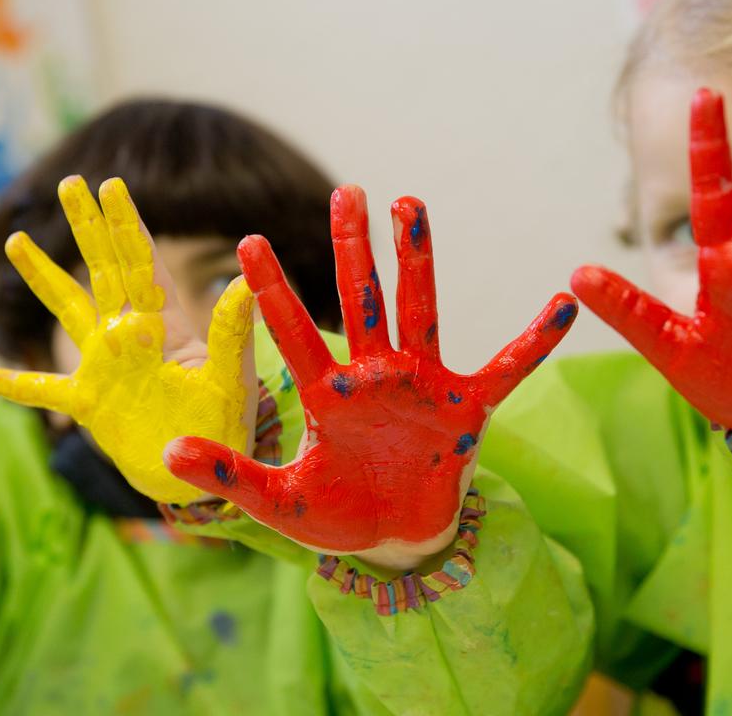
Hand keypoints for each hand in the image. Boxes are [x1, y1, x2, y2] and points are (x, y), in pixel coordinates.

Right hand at [0, 176, 255, 504]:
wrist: (203, 475)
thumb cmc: (225, 426)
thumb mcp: (230, 377)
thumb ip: (231, 331)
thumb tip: (243, 279)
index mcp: (164, 325)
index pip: (141, 264)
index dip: (125, 225)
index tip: (111, 185)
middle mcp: (131, 336)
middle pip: (103, 270)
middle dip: (87, 227)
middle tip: (70, 183)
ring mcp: (105, 366)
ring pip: (67, 310)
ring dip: (43, 276)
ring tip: (17, 240)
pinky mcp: (89, 403)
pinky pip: (45, 388)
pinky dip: (17, 384)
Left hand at [165, 186, 576, 568]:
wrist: (395, 542)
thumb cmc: (339, 516)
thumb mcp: (277, 503)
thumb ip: (229, 475)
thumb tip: (167, 453)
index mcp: (327, 394)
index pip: (293, 331)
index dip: (272, 290)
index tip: (247, 242)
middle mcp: (374, 376)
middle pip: (361, 299)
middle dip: (352, 246)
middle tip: (345, 189)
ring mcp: (421, 387)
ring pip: (420, 311)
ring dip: (417, 260)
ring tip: (410, 204)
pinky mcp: (464, 410)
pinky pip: (506, 369)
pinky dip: (534, 341)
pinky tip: (564, 304)